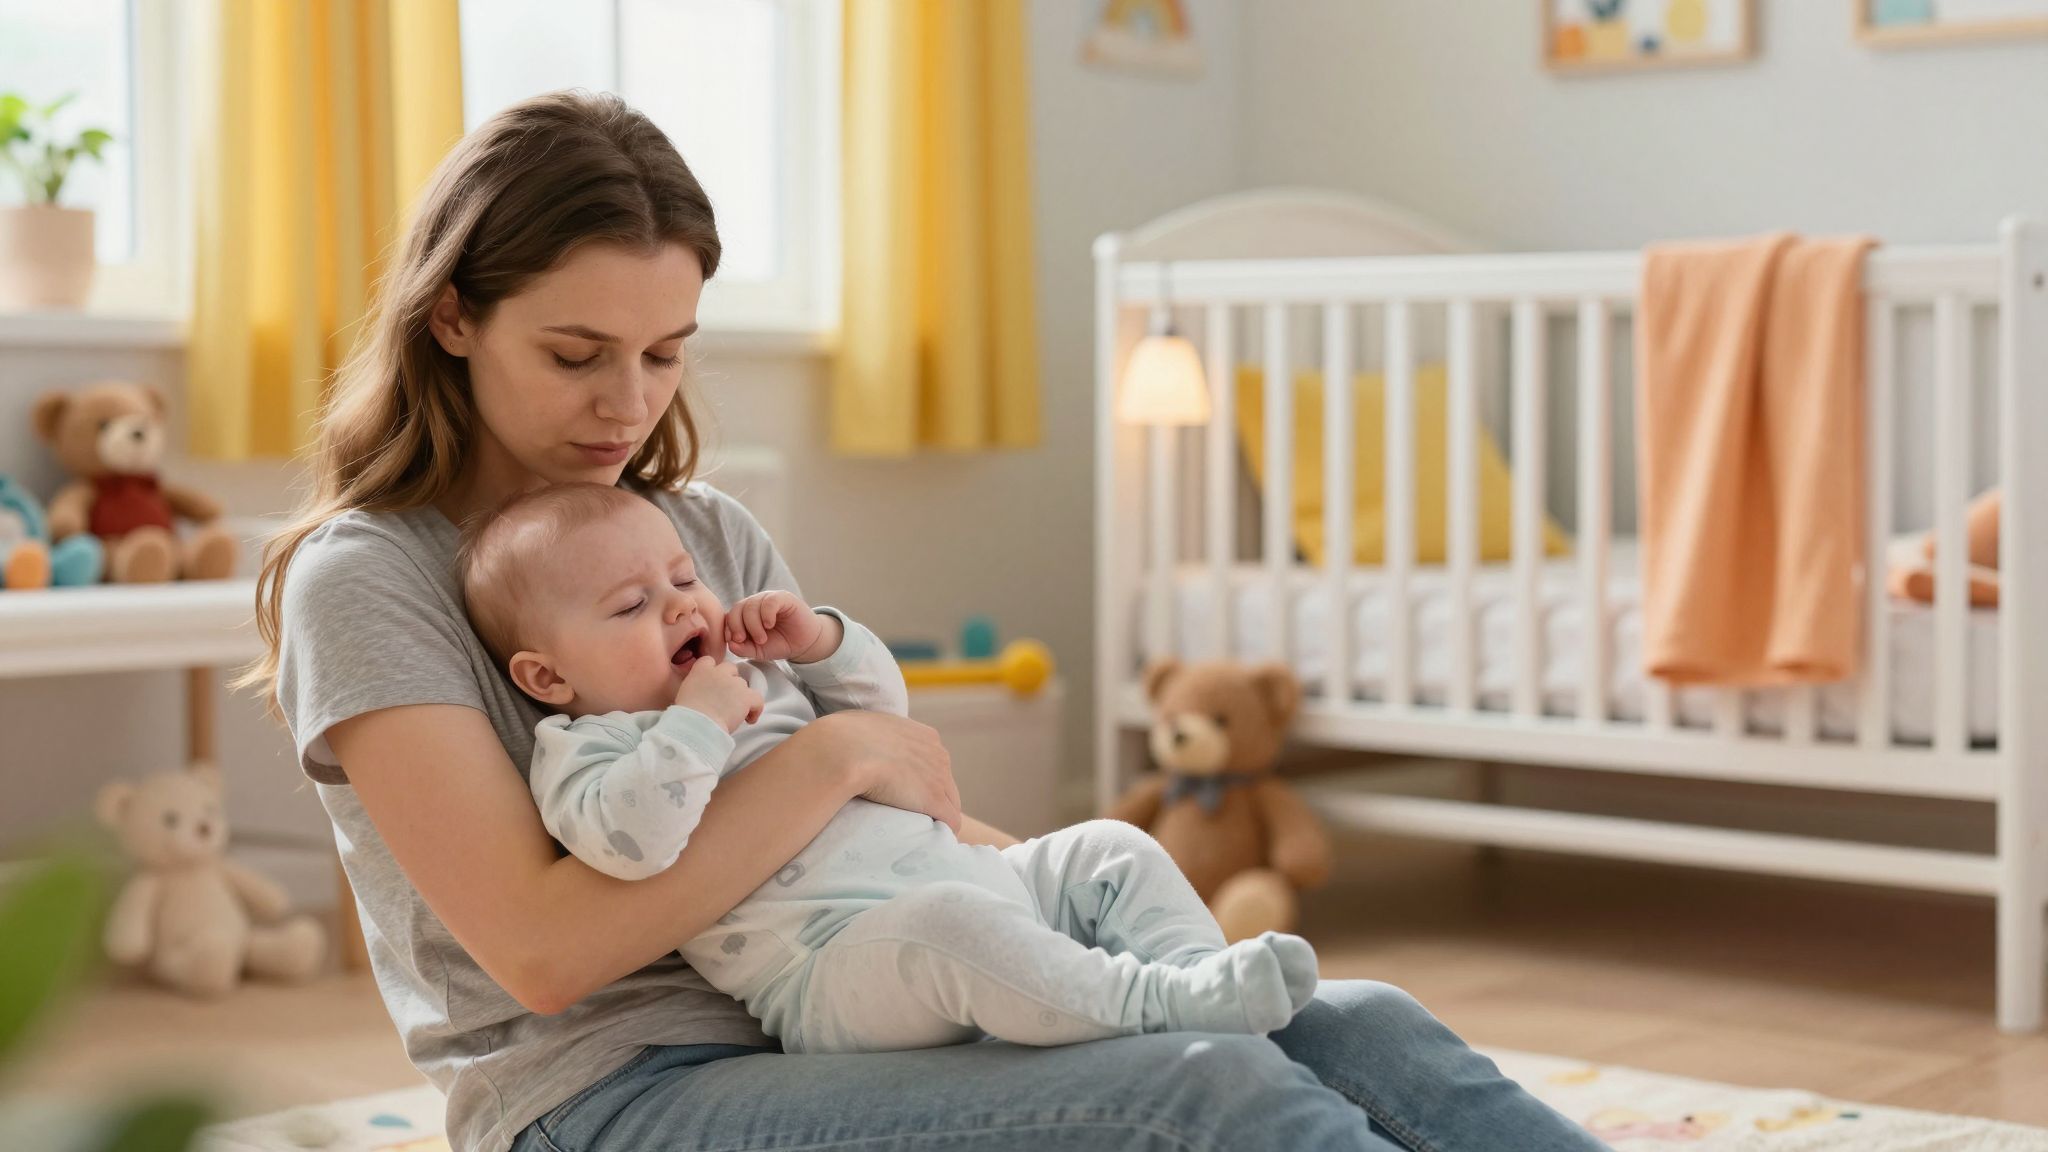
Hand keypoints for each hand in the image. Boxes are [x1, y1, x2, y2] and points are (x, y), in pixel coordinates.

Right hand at [674, 657, 764, 732]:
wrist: (697, 725)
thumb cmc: (687, 715)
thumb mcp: (684, 694)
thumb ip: (696, 687)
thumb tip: (702, 694)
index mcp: (701, 670)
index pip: (710, 661)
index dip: (714, 673)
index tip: (713, 685)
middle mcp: (719, 672)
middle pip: (731, 670)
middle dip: (730, 682)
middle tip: (726, 698)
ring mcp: (734, 683)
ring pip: (744, 685)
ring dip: (741, 696)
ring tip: (736, 713)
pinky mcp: (746, 697)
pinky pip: (757, 700)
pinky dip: (755, 709)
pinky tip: (749, 719)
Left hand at [725, 591, 835, 662]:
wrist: (804, 643)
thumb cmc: (780, 644)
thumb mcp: (758, 651)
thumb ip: (743, 648)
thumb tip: (730, 644)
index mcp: (745, 616)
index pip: (729, 616)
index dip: (728, 628)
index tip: (734, 641)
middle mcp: (754, 604)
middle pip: (737, 609)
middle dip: (737, 626)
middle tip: (744, 640)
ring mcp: (768, 599)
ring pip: (751, 605)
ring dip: (753, 624)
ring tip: (761, 639)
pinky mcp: (783, 597)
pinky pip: (769, 601)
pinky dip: (766, 614)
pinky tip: (769, 625)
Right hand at [806, 711, 960, 832]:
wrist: (844, 751)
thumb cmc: (843, 739)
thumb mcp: (865, 728)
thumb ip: (876, 736)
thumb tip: (862, 745)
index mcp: (924, 736)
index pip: (934, 764)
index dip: (921, 781)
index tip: (906, 793)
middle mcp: (938, 753)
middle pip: (946, 784)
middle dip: (932, 799)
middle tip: (910, 815)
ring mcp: (939, 777)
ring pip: (950, 804)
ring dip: (936, 817)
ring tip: (917, 832)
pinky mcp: (935, 800)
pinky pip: (951, 822)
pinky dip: (942, 832)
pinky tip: (928, 842)